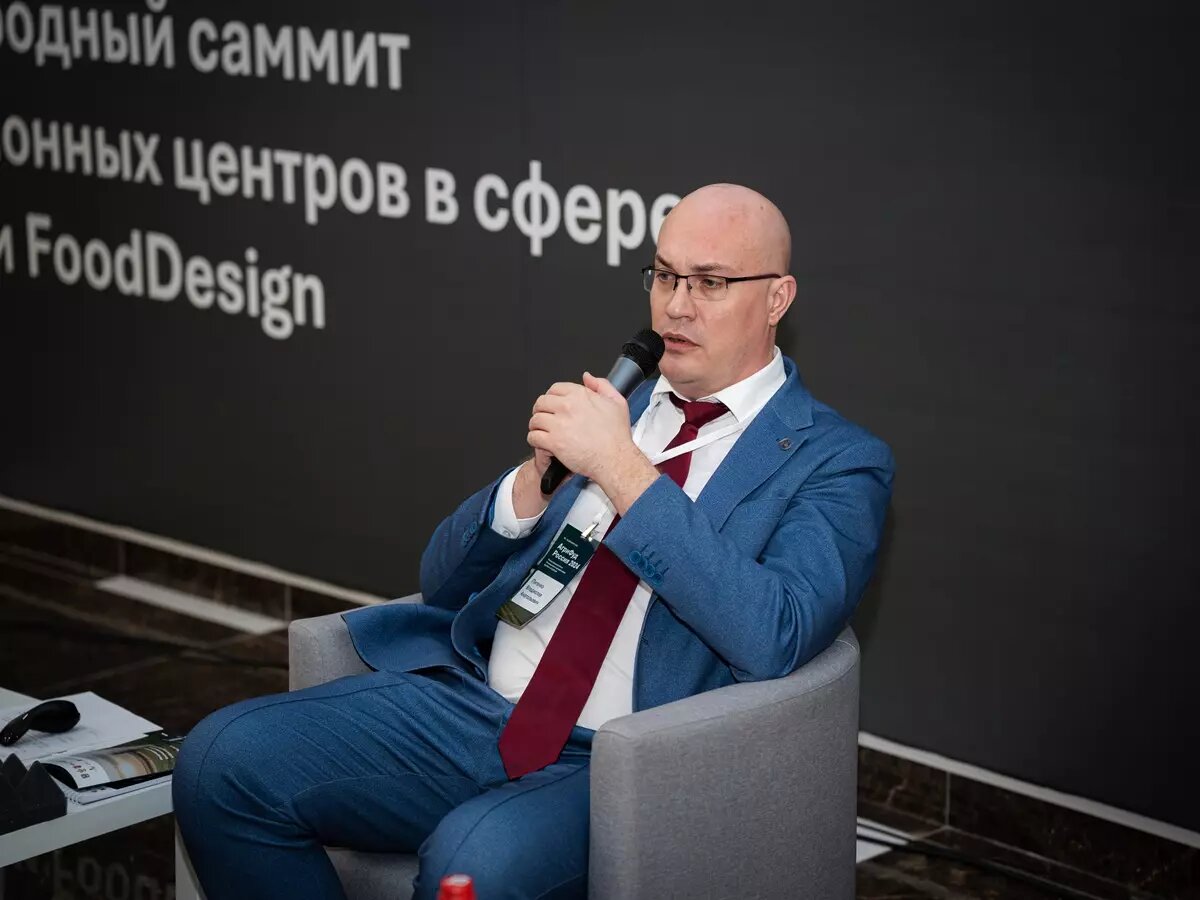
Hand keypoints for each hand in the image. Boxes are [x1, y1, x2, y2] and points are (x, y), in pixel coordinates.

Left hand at [526, 373, 658, 512]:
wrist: (614, 458)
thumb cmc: (616, 435)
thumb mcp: (617, 402)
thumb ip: (601, 385)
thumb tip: (587, 377)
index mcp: (580, 395)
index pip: (554, 388)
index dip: (552, 397)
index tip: (553, 405)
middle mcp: (567, 407)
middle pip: (541, 402)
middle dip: (541, 410)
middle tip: (545, 418)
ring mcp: (559, 424)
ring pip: (535, 420)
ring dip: (536, 426)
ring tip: (542, 431)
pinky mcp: (554, 442)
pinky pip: (534, 436)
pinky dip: (534, 440)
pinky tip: (541, 443)